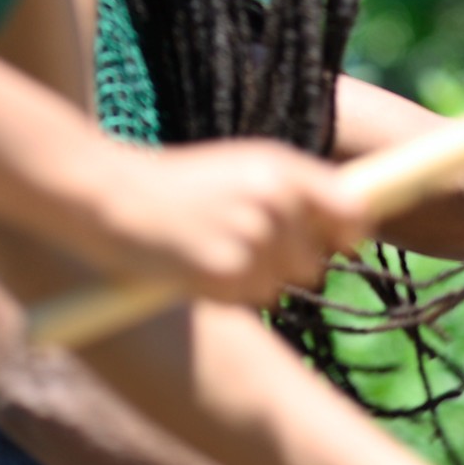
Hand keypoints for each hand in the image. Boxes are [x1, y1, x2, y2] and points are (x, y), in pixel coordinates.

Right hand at [69, 138, 370, 304]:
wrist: (108, 193)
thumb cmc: (178, 184)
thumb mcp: (242, 167)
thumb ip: (295, 189)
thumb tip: (355, 227)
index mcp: (281, 166)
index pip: (352, 211)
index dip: (348, 234)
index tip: (338, 243)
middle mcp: (274, 199)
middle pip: (316, 261)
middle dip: (287, 263)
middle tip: (238, 243)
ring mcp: (252, 236)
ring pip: (283, 285)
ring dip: (254, 278)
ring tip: (212, 247)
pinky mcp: (227, 270)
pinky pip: (252, 298)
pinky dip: (229, 292)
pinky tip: (196, 265)